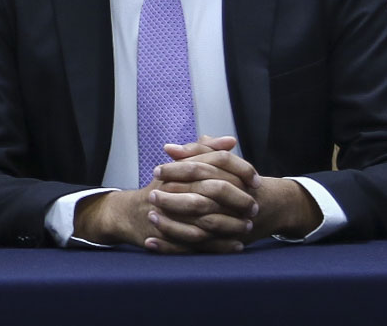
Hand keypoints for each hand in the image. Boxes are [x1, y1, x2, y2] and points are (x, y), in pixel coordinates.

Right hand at [74, 136, 258, 252]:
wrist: (130, 213)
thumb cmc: (161, 189)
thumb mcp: (180, 166)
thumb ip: (205, 152)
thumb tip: (230, 141)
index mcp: (178, 170)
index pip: (213, 164)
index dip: (239, 172)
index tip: (256, 182)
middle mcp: (172, 190)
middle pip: (211, 193)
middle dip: (238, 201)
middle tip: (255, 208)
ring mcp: (169, 215)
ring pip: (206, 221)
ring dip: (231, 225)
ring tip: (248, 227)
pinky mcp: (169, 237)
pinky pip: (199, 244)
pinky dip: (220, 246)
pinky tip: (236, 245)